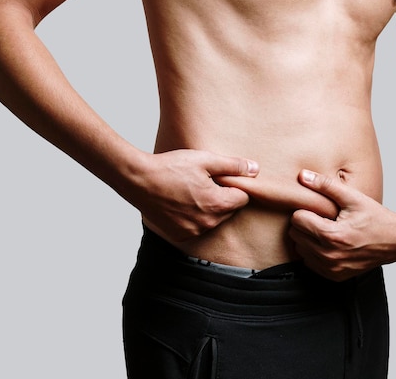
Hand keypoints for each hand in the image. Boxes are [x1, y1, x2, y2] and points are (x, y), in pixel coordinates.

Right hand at [133, 149, 258, 241]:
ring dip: (208, 208)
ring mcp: (193, 231)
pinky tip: (181, 202)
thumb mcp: (205, 160)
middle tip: (203, 182)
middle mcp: (208, 223)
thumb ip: (233, 166)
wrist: (138, 180)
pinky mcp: (180, 235)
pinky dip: (194, 216)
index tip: (220, 178)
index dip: (233, 186)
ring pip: (213, 219)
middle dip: (222, 197)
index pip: (242, 198)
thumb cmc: (171, 167)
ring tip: (190, 190)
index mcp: (217, 204)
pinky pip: (197, 226)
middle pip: (229, 210)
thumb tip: (256, 169)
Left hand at [289, 170, 395, 281]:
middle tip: (322, 219)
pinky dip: (314, 252)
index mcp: (333, 235)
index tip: (319, 209)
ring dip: (307, 239)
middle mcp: (330, 256)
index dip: (306, 210)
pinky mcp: (334, 276)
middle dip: (305, 224)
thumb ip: (325, 185)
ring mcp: (332, 268)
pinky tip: (328, 243)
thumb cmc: (376, 217)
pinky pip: (309, 262)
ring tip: (326, 230)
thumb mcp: (353, 197)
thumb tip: (302, 175)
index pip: (297, 219)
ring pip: (299, 249)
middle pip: (295, 235)